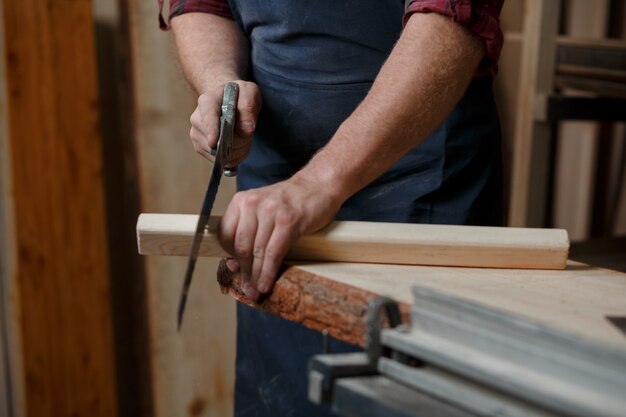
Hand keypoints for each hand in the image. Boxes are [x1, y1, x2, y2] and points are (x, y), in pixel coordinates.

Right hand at [189, 80, 260, 166]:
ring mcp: (197, 135)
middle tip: (247, 129)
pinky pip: (221, 161)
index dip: (211, 131)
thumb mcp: (249, 92)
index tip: (213, 142)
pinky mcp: (201, 148)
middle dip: (240, 141)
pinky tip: (238, 145)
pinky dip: (234, 157)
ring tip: (243, 136)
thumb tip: (245, 130)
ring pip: (220, 154)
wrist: (228, 101)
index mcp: (207, 101)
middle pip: (218, 141)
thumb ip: (249, 106)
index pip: (208, 117)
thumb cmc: (238, 96)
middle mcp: (197, 119)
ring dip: (239, 150)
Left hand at [218, 174, 342, 300]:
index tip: (237, 270)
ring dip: (256, 276)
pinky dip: (269, 271)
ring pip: (257, 252)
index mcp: (241, 201)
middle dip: (244, 272)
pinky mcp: (288, 221)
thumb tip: (235, 264)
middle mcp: (252, 204)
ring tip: (257, 291)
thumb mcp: (263, 209)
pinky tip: (266, 283)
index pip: (225, 235)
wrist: (318, 185)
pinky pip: (273, 253)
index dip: (229, 257)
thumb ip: (249, 231)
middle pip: (241, 246)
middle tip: (247, 288)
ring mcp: (270, 211)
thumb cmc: (291, 201)